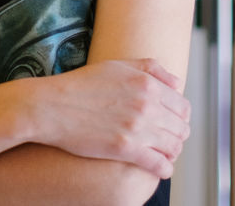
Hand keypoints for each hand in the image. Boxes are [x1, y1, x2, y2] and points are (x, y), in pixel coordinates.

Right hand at [29, 58, 190, 178]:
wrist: (51, 106)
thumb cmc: (82, 84)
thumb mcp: (118, 65)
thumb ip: (151, 68)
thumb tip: (177, 83)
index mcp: (147, 83)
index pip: (182, 106)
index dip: (181, 117)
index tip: (173, 123)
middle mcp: (147, 104)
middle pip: (180, 127)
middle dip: (178, 135)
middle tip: (170, 140)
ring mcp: (137, 127)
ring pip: (173, 146)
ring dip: (173, 152)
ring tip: (165, 155)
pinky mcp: (125, 148)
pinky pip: (158, 164)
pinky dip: (165, 168)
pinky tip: (162, 169)